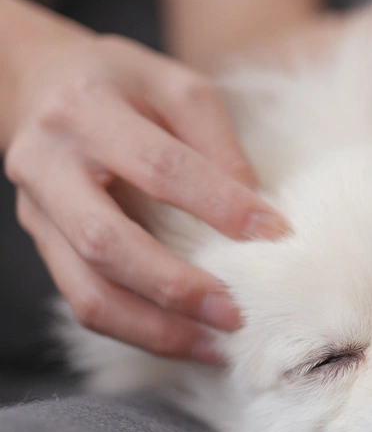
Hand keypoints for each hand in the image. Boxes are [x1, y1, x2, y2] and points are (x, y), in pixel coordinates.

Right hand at [2, 24, 289, 361]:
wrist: (38, 84)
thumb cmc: (121, 83)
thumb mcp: (174, 87)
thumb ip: (216, 141)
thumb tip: (256, 210)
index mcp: (85, 111)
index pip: (158, 167)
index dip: (218, 204)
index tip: (274, 232)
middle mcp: (48, 165)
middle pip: (107, 242)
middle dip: (176, 286)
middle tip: (235, 313)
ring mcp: (37, 213)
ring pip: (87, 291)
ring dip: (155, 330)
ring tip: (215, 347)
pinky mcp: (43, 245)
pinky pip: (84, 302)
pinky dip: (138, 331)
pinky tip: (186, 340)